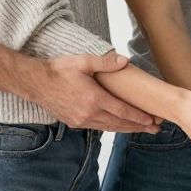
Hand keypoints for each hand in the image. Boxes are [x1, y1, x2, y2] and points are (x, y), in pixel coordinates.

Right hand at [29, 53, 161, 132]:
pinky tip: (117, 126)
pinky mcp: (74, 122)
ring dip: (126, 129)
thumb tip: (125, 61)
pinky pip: (97, 128)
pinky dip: (110, 128)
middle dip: (138, 127)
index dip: (139, 117)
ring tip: (141, 130)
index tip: (152, 120)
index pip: (122, 111)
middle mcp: (89, 113)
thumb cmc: (59, 70)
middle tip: (155, 130)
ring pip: (109, 128)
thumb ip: (106, 62)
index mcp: (94, 99)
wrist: (35, 82)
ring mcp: (81, 120)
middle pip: (119, 124)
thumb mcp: (83, 61)